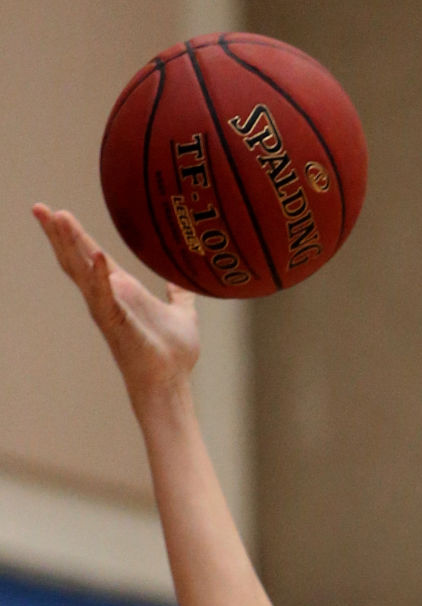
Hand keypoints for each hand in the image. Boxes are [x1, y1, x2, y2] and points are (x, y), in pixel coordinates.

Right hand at [33, 205, 199, 405]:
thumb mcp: (182, 315)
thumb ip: (180, 296)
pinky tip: (100, 256)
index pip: (92, 255)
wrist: (172, 383)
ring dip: (69, 246)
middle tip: (39, 207)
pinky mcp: (116, 325)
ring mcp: (108, 311)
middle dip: (57, 234)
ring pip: (82, 273)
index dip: (75, 235)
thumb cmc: (174, 356)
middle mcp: (108, 298)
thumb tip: (181, 281)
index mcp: (121, 291)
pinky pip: (106, 298)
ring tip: (57, 219)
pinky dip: (102, 278)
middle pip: (75, 259)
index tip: (56, 211)